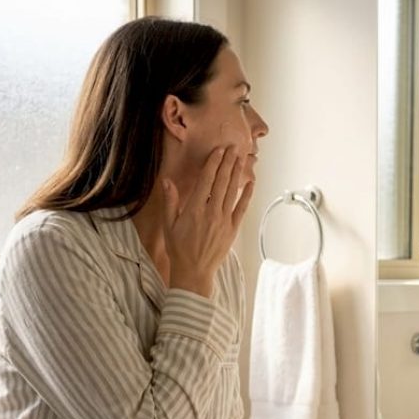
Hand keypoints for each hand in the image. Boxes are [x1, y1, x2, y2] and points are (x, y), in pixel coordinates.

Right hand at [162, 146, 254, 297]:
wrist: (194, 272)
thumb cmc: (179, 249)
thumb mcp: (169, 224)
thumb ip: (170, 201)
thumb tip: (167, 180)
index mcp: (195, 209)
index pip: (206, 180)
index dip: (214, 163)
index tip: (219, 150)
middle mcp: (212, 212)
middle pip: (222, 182)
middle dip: (228, 163)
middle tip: (233, 147)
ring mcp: (224, 221)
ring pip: (233, 192)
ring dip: (237, 174)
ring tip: (241, 158)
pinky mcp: (233, 229)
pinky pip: (242, 208)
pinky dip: (247, 195)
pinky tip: (251, 183)